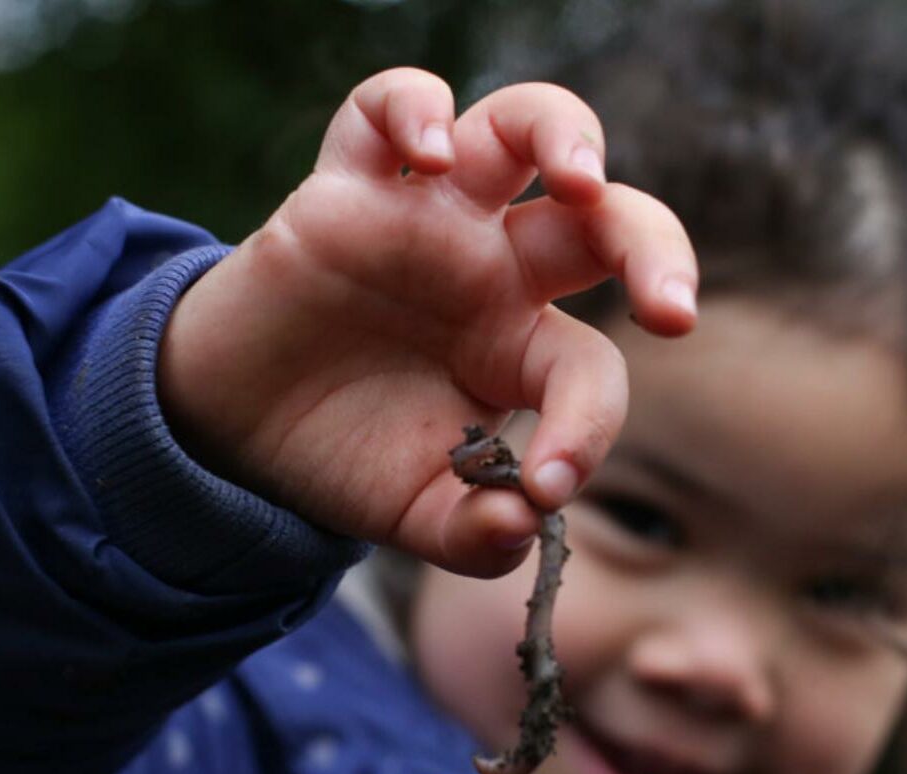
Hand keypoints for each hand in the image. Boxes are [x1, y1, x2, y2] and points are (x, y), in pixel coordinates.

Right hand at [158, 67, 696, 576]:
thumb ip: (474, 535)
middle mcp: (491, 273)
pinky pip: (383, 110)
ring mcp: (426, 221)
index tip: (551, 485)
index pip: (591, 367)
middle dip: (653, 248)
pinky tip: (427, 150)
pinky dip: (412, 106)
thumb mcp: (414, 516)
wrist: (237, 424)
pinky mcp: (346, 190)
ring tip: (580, 181)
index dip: (589, 425)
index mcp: (521, 351)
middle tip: (670, 311)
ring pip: (517, 131)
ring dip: (562, 136)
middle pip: (603, 221)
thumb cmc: (342, 455)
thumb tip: (527, 521)